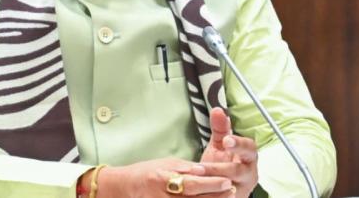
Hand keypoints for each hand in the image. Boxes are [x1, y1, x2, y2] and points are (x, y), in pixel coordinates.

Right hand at [85, 157, 235, 197]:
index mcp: (162, 178)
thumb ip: (185, 168)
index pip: (191, 183)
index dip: (210, 184)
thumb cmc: (147, 172)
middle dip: (215, 196)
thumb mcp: (166, 164)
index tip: (227, 181)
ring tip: (226, 197)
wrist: (126, 187)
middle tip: (232, 190)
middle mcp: (162, 195)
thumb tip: (202, 170)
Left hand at [200, 107, 258, 196]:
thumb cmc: (225, 166)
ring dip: (213, 180)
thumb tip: (217, 110)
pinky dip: (212, 193)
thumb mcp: (222, 146)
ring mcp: (241, 189)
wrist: (224, 190)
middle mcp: (248, 174)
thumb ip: (220, 129)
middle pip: (240, 170)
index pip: (249, 148)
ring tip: (196, 172)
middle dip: (222, 167)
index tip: (227, 140)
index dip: (239, 144)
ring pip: (230, 186)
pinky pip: (223, 196)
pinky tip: (200, 188)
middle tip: (203, 164)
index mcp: (248, 157)